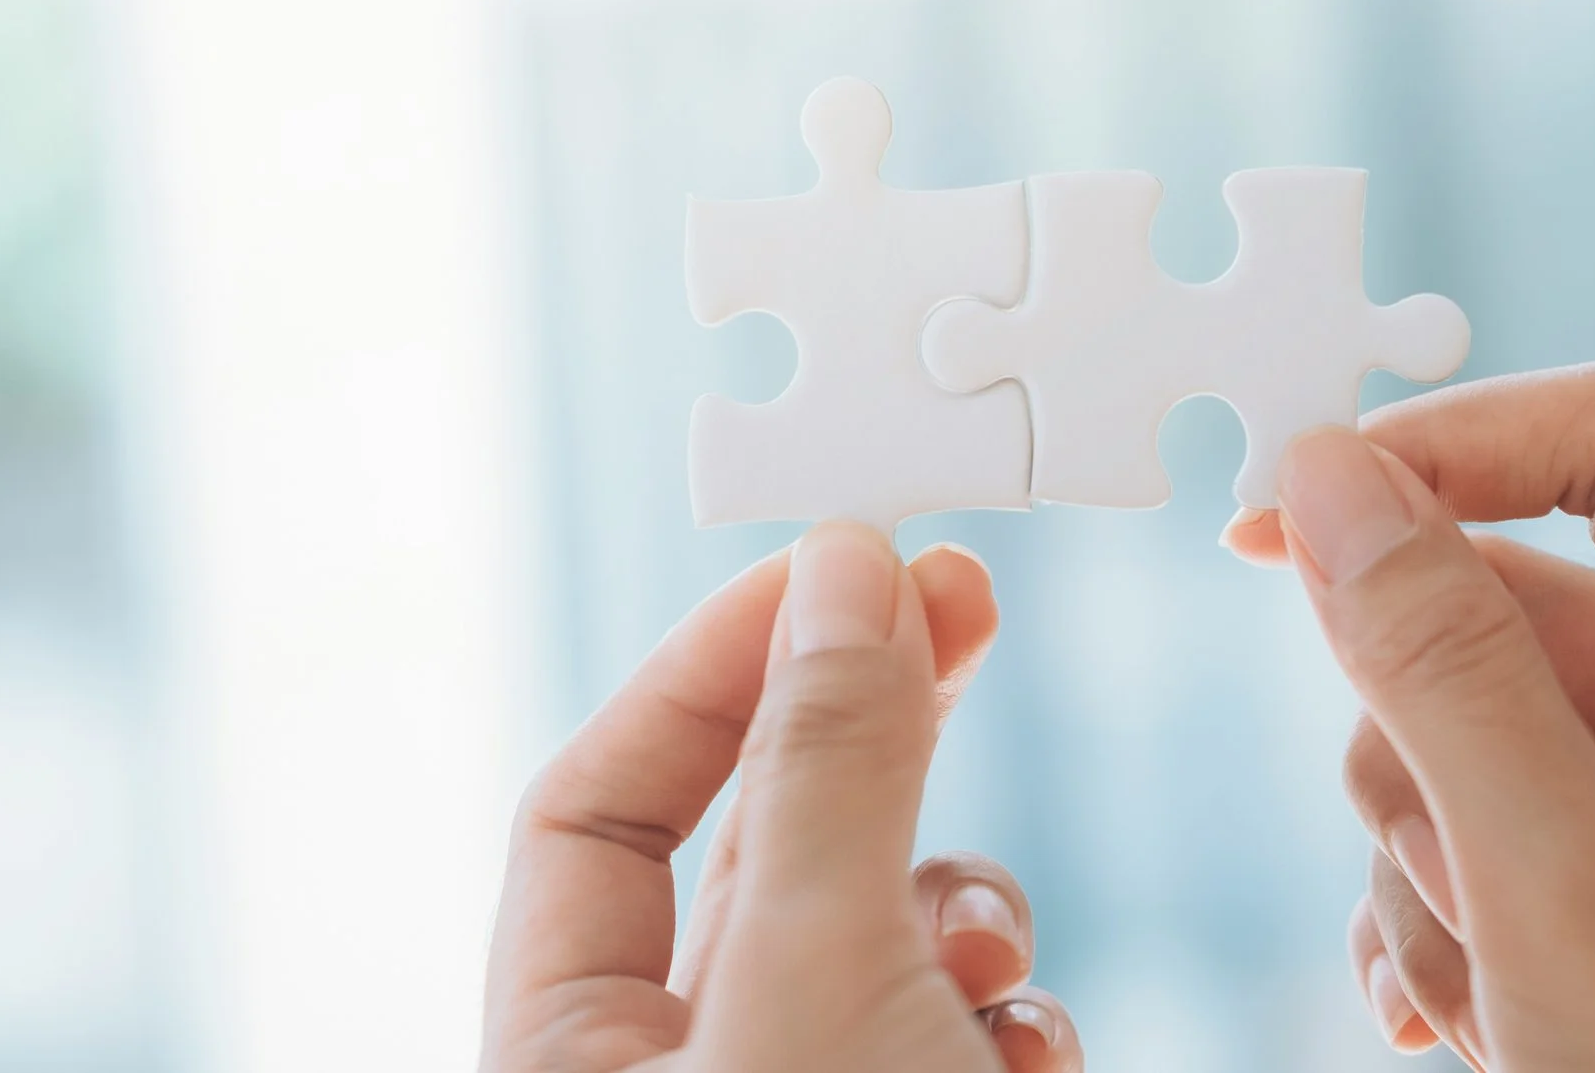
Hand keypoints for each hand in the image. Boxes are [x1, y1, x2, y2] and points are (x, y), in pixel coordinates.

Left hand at [482, 523, 1082, 1072]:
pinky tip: (1027, 1054)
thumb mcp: (818, 972)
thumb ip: (829, 768)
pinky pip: (959, 1018)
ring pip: (884, 930)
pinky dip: (1011, 1015)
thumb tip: (845, 570)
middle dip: (872, 727)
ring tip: (988, 956)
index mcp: (566, 1059)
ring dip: (968, 915)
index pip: (592, 810)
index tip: (832, 570)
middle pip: (766, 841)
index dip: (704, 670)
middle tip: (960, 599)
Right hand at [1224, 365, 1594, 1071]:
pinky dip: (1426, 913)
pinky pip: (1466, 823)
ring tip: (1487, 988)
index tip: (1286, 504)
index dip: (1450, 444)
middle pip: (1515, 603)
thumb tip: (1332, 471)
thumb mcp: (1565, 892)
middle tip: (1454, 869)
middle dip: (1429, 737)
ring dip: (1421, 853)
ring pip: (1463, 723)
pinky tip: (1465, 1020)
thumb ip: (1442, 662)